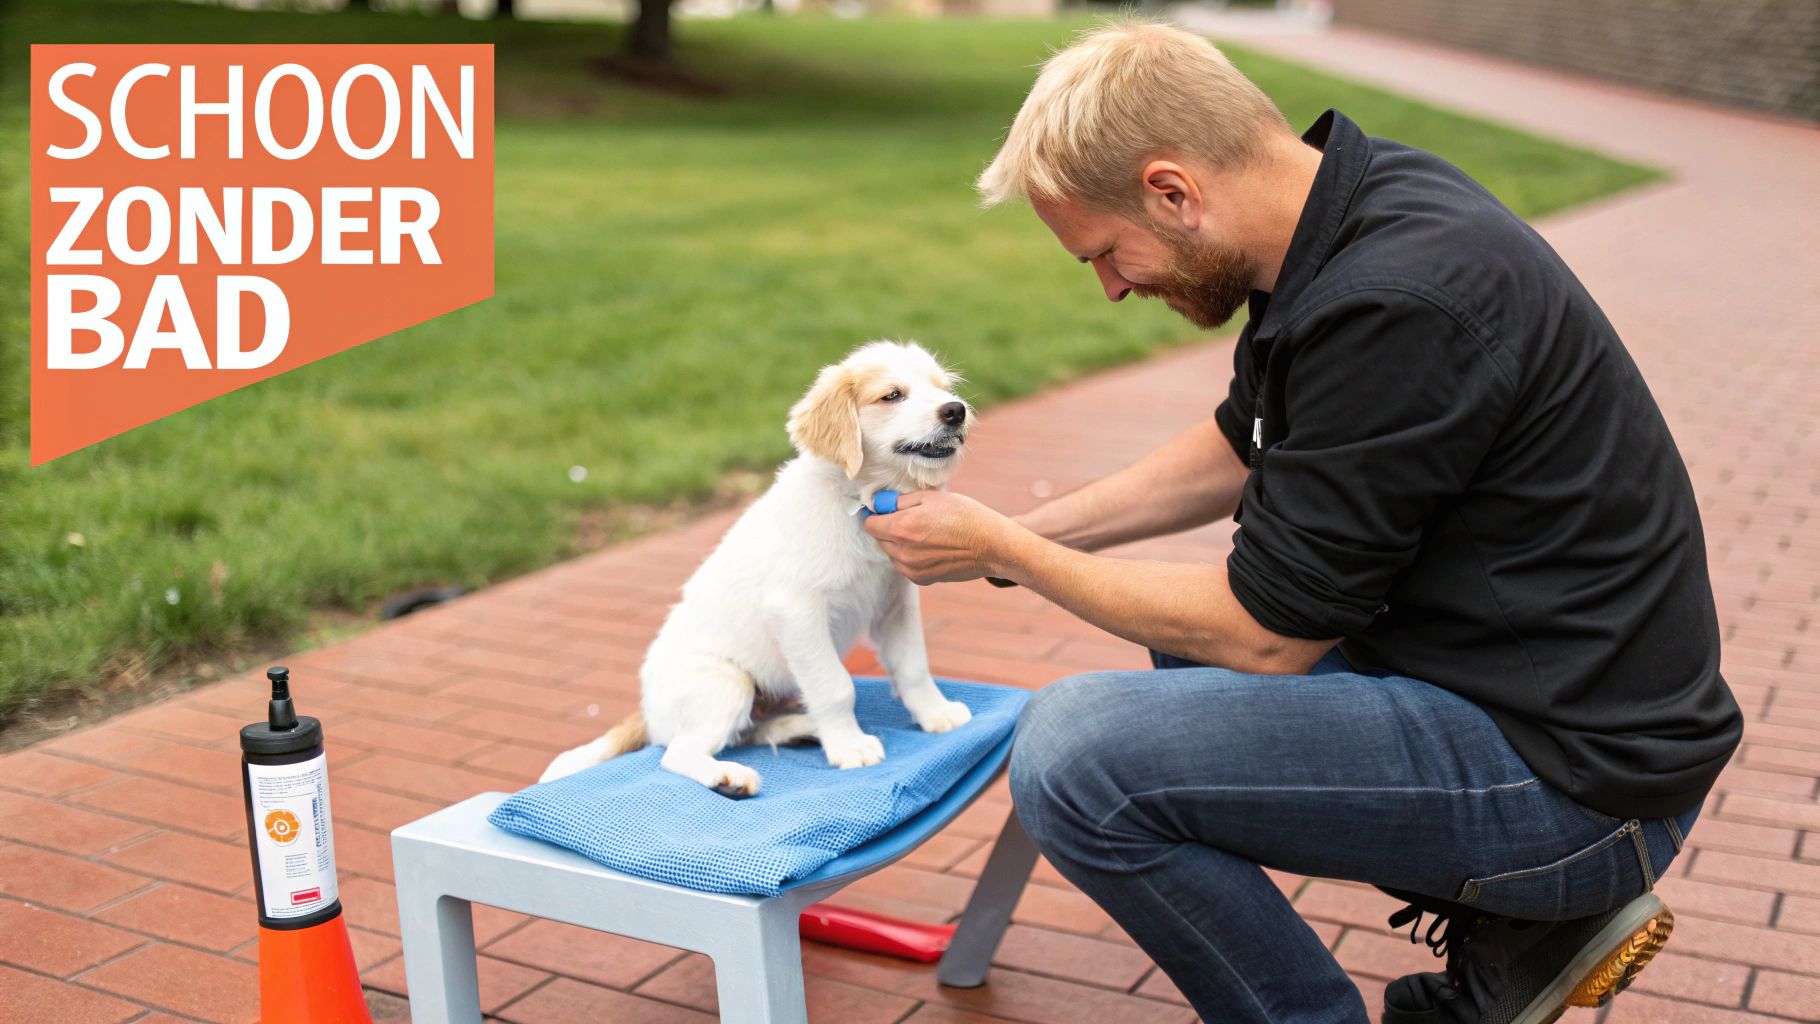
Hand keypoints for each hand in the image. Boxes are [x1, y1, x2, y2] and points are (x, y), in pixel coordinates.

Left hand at [861, 490, 1018, 585]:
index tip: (886, 509)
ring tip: (925, 533)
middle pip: (879, 539)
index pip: (869, 524)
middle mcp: (902, 552)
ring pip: (892, 554)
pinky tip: (931, 547)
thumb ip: (901, 501)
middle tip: (912, 518)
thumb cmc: (965, 516)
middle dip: (888, 528)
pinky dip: (911, 557)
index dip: (877, 513)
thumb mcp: (932, 497)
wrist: (992, 546)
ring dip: (899, 543)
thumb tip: (880, 503)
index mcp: (901, 528)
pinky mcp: (922, 579)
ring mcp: (911, 569)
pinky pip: (905, 566)